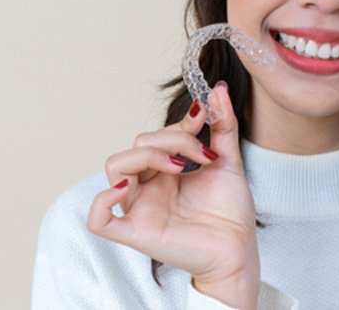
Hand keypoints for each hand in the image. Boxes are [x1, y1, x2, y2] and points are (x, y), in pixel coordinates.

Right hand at [87, 84, 259, 307]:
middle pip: (139, 144)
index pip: (158, 134)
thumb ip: (223, 125)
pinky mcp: (137, 232)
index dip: (179, 123)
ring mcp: (141, 207)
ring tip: (180, 167)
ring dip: (148, 156)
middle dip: (172, 139)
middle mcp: (150, 185)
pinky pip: (99, 219)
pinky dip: (103, 200)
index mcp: (167, 169)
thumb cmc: (231, 209)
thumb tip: (219, 89)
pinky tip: (127, 188)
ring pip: (117, 166)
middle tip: (202, 155)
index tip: (204, 118)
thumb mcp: (228, 159)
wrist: (239, 248)